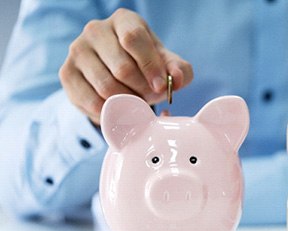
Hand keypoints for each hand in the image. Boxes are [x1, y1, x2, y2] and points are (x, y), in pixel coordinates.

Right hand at [59, 8, 192, 124]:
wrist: (116, 74)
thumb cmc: (146, 65)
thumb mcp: (166, 65)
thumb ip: (179, 70)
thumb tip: (178, 79)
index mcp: (124, 20)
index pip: (134, 38)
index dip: (151, 66)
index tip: (162, 86)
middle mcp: (96, 30)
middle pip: (122, 67)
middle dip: (142, 89)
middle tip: (150, 98)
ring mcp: (77, 51)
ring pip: (106, 86)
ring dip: (127, 102)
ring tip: (136, 104)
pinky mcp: (67, 74)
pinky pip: (91, 101)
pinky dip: (110, 112)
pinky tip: (119, 109)